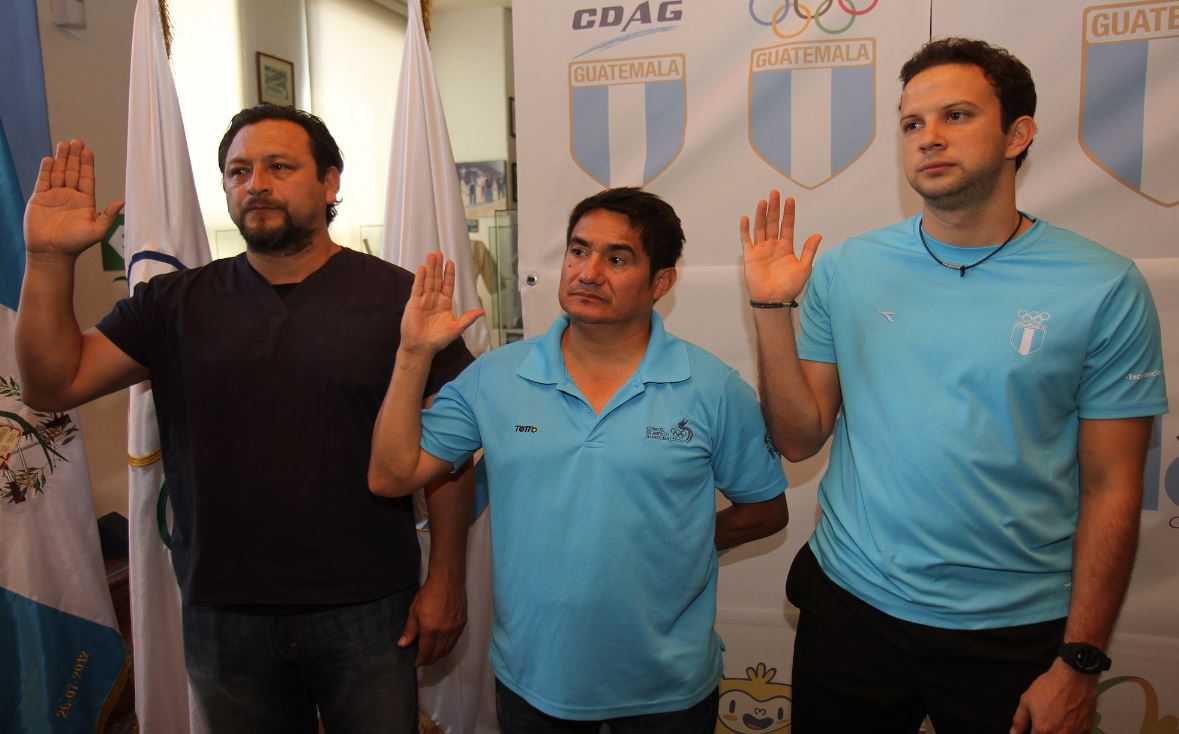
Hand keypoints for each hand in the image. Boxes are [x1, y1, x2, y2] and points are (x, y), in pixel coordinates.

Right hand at [23, 140, 123, 260]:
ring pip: (59, 173)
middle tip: (77, 141)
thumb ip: (108, 216)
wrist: (51, 253)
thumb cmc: (75, 244)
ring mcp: (54, 196)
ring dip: (62, 159)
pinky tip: (50, 159)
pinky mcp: (39, 198)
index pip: (87, 178)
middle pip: (73, 171)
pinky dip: (46, 170)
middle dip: (75, 157)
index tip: (88, 151)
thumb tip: (122, 201)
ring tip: (64, 144)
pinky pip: (43, 180)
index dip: (87, 164)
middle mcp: (70, 196)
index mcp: (85, 201)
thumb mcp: (96, 231)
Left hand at [398, 575, 467, 666]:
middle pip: (438, 653)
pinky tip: (444, 645)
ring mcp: (455, 629)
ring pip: (448, 649)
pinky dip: (449, 646)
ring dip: (440, 655)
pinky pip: (455, 640)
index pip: (426, 652)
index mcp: (431, 631)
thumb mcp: (414, 612)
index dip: (421, 660)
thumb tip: (402, 644)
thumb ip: (409, 630)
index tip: (417, 664)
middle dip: (431, 660)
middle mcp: (444, 633)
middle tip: (425, 661)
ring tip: (433, 656)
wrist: (447, 581)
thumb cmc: (428, 594)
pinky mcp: (462, 623)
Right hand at [401, 252, 483, 355]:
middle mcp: (434, 300)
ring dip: (430, 268)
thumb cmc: (438, 340)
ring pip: (428, 281)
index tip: (450, 262)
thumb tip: (482, 311)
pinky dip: (420, 278)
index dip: (449, 274)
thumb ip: (468, 318)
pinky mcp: (414, 303)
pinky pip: (418, 288)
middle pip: (437, 279)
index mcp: (445, 304)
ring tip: (432, 255)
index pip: (448, 285)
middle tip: (439, 253)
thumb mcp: (457, 328)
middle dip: (438, 266)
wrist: (422, 347)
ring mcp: (424, 300)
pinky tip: (423, 268)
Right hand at [739, 189, 820, 303]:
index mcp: (786, 247)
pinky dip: (745, 229)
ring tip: (763, 201)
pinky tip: (746, 218)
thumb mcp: (804, 268)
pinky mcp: (750, 256)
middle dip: (774, 208)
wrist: (774, 300)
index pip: (787, 226)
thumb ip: (809, 250)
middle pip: (773, 223)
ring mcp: (761, 250)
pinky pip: (746, 240)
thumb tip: (818, 235)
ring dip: (761, 215)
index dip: (789, 213)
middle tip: (775, 193)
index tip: (790, 200)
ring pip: (760, 227)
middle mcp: (773, 246)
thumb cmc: (789, 287)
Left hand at [1009, 660, 1098, 733]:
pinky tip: (1068, 721)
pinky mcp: (1087, 729)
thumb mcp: (1026, 701)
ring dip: (1058, 732)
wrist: (1074, 677)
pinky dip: (1071, 731)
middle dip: (1045, 732)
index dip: (1033, 732)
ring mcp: (1075, 733)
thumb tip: (1014, 733)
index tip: (1034, 728)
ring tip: (1057, 719)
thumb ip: (1019, 720)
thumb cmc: (1049, 687)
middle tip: (1045, 723)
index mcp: (1043, 730)